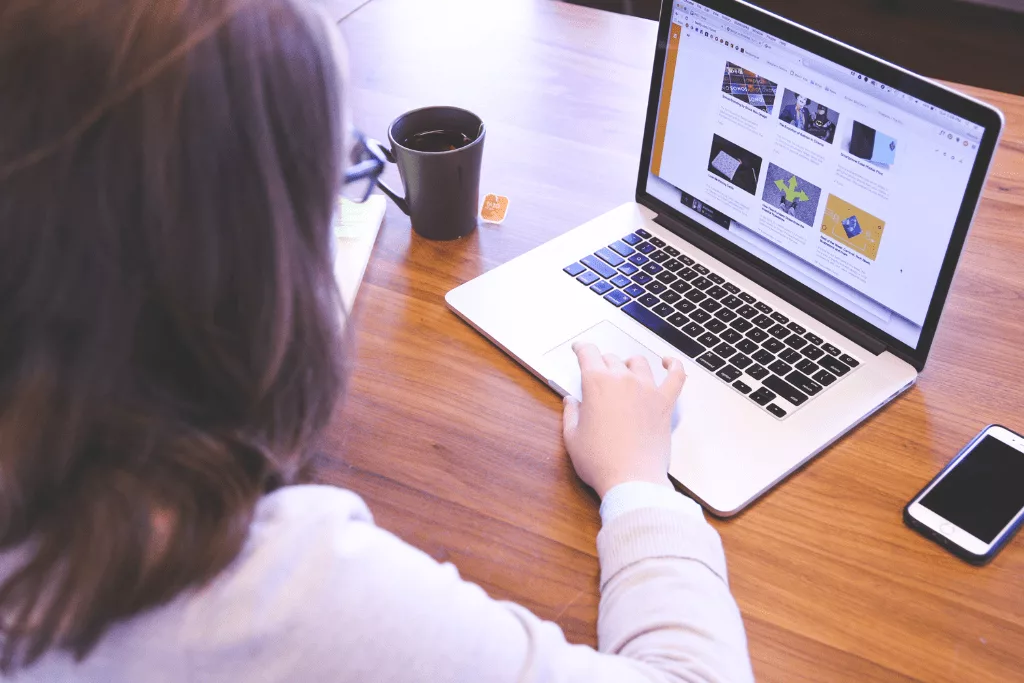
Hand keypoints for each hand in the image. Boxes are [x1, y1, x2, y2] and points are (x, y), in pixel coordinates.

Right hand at [562, 342, 685, 498]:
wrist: (632, 480)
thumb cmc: (601, 462)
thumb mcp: (572, 438)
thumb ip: (571, 414)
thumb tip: (571, 402)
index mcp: (597, 384)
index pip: (588, 353)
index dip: (581, 348)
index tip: (580, 349)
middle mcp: (623, 380)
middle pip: (611, 358)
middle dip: (601, 363)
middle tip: (597, 373)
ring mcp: (647, 389)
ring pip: (638, 362)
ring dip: (629, 364)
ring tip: (625, 371)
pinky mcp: (665, 403)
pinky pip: (676, 376)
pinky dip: (673, 366)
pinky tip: (669, 362)